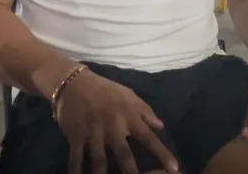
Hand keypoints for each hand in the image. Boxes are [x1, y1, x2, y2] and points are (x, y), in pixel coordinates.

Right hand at [56, 71, 179, 173]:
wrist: (74, 83)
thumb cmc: (105, 90)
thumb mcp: (128, 95)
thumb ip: (144, 111)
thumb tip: (161, 126)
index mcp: (128, 117)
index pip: (148, 137)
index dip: (162, 153)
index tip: (174, 168)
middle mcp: (112, 127)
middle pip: (124, 153)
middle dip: (131, 170)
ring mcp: (93, 133)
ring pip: (99, 159)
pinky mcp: (76, 136)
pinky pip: (76, 157)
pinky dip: (75, 170)